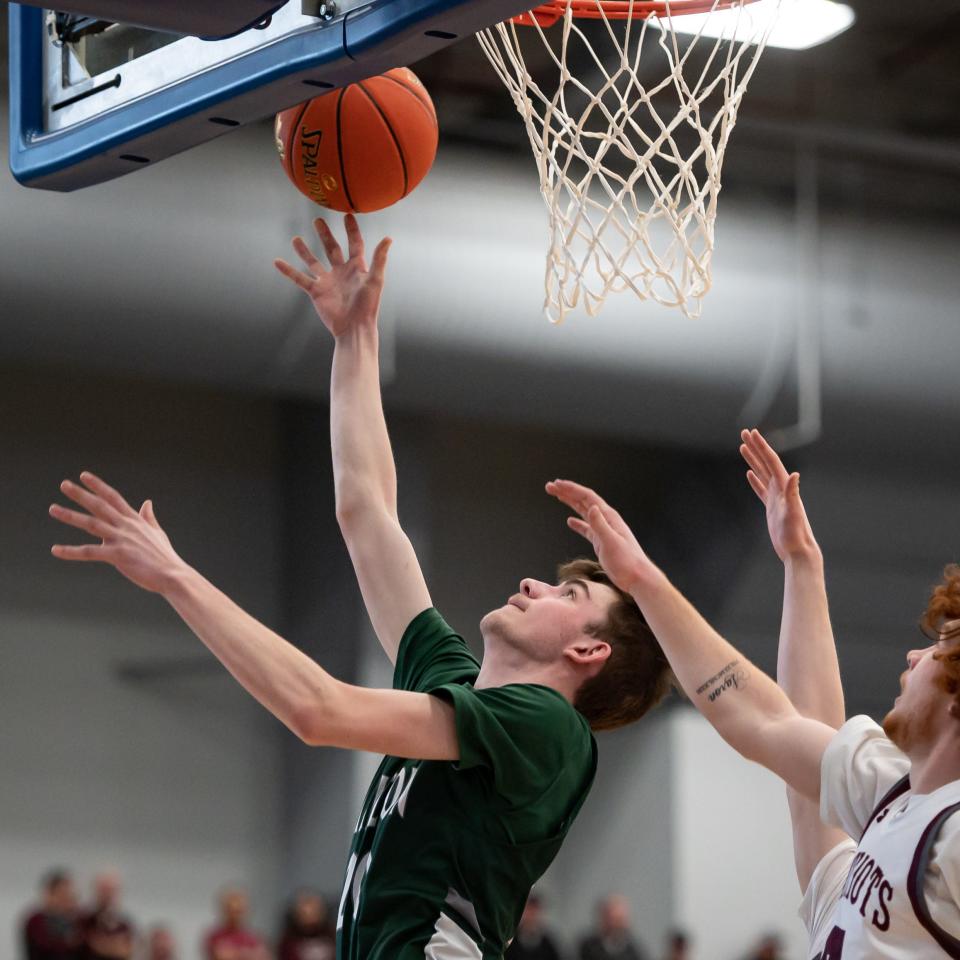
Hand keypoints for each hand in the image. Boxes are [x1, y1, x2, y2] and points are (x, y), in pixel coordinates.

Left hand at [50, 472, 185, 592]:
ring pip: (91, 524)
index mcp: (134, 520)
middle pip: (99, 506)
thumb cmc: (165, 556)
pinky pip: (89, 552)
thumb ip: (148, 517)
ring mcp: (121, 539)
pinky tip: (55, 549)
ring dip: (70, 516)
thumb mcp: (157, 532)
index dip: (98, 486)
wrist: (172, 574)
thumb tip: (148, 502)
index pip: (113, 498)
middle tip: (64, 484)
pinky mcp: (117, 555)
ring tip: (53, 509)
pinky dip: (71, 551)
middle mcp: (126, 526)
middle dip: (81, 494)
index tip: (84, 476)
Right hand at [274, 214, 390, 337]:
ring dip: (304, 251)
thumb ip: (379, 259)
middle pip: (332, 249)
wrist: (354, 328)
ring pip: (313, 262)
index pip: (354, 244)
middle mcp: (341, 272)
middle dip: (325, 234)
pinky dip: (288, 271)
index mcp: (357, 268)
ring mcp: (328, 282)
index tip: (347, 215)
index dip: (351, 230)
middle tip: (318, 220)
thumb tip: (388, 238)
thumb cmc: (368, 306)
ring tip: (295, 238)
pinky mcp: (316, 292)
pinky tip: (277, 261)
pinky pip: (300, 278)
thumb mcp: (375, 280)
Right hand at [545, 479, 656, 594]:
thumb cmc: (627, 561)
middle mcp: (605, 520)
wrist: (637, 577)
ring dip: (570, 503)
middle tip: (550, 487)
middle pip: (583, 501)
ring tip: (557, 496)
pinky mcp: (601, 542)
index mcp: (608, 517)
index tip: (557, 484)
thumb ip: (600, 525)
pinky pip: (586, 528)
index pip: (587, 497)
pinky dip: (577, 523)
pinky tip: (570, 521)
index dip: (571, 489)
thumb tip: (591, 507)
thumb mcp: (611, 542)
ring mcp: (603, 530)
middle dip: (567, 492)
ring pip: (583, 512)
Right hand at [739, 428, 819, 563]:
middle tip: (744, 432)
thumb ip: (793, 494)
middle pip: (765, 462)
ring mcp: (776, 497)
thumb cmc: (796, 534)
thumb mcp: (793, 513)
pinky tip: (749, 474)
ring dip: (753, 460)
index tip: (752, 433)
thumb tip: (794, 475)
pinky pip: (761, 489)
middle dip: (755, 447)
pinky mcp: (772, 508)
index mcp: (784, 487)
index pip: (771, 461)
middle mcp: (781, 488)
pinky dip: (755, 479)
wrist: (798, 550)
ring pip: (762, 473)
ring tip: (743, 447)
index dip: (761, 446)